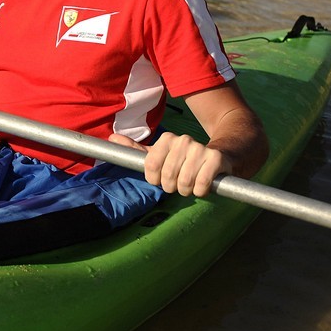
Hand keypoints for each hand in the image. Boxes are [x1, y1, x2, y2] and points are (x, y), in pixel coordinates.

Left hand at [109, 131, 232, 197]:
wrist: (218, 156)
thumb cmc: (182, 159)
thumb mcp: (158, 154)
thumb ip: (135, 150)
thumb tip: (112, 139)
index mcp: (167, 139)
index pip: (150, 167)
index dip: (155, 179)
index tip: (161, 178)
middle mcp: (183, 140)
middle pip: (168, 177)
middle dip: (172, 186)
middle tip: (178, 182)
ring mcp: (200, 149)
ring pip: (185, 182)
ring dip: (186, 190)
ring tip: (190, 184)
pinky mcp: (215, 159)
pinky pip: (201, 184)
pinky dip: (200, 191)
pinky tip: (202, 185)